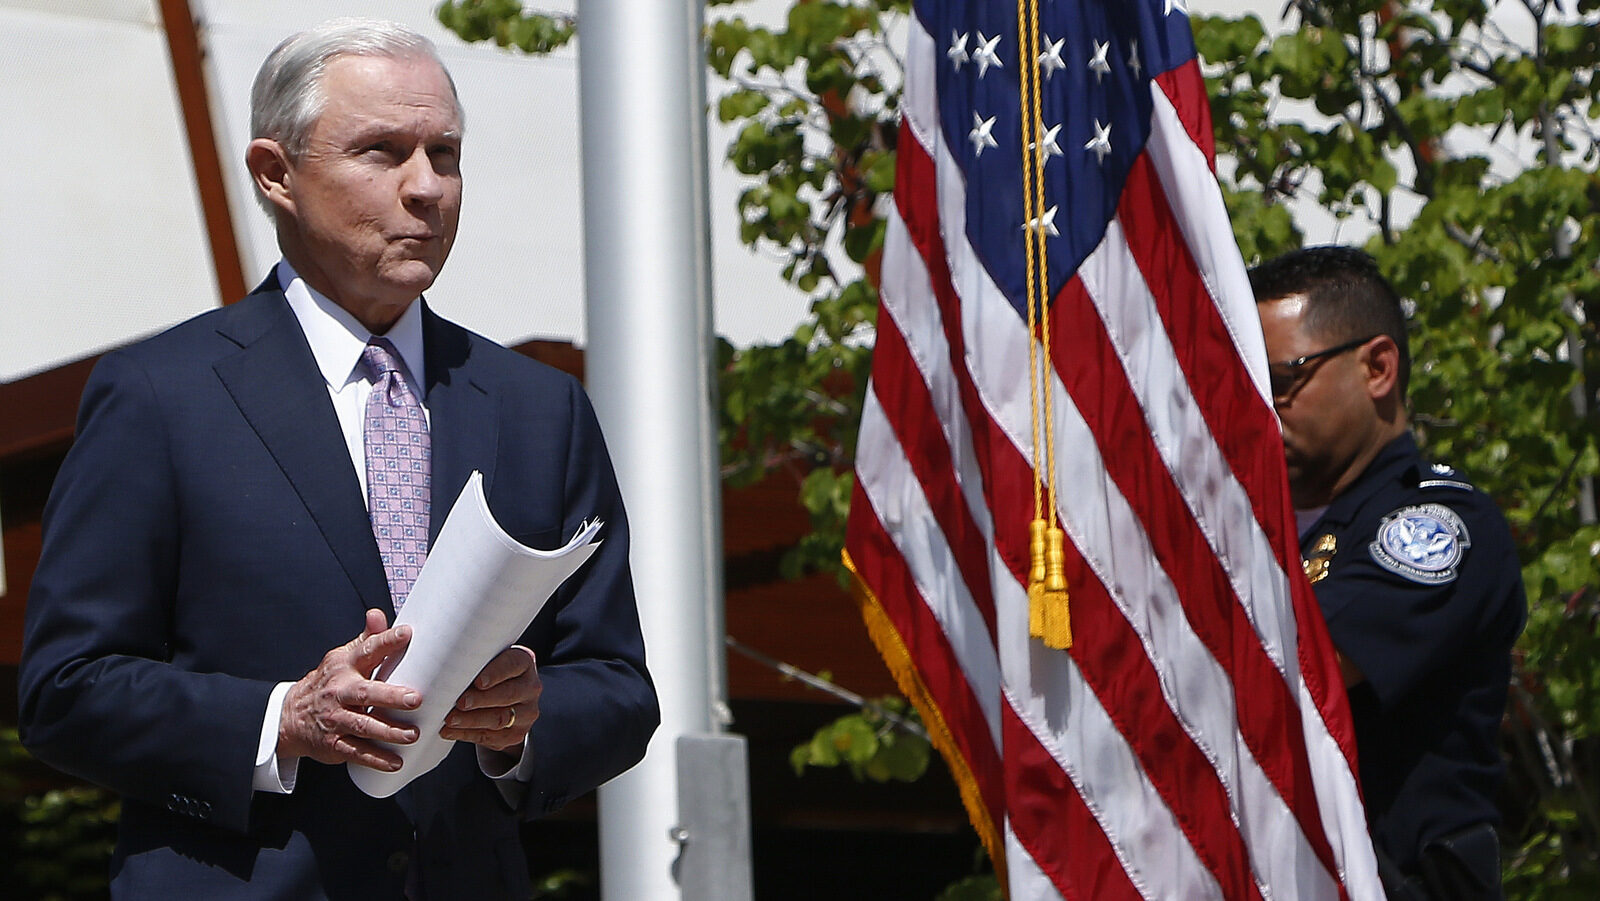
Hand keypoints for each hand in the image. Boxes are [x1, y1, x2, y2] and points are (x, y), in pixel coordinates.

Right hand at [278, 609, 421, 770]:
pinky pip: (357, 752)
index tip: (407, 633)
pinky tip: (396, 762)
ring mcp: (335, 719)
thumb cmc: (330, 683)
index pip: (366, 651)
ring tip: (413, 734)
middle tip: (416, 699)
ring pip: (363, 726)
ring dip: (389, 731)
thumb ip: (366, 639)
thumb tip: (378, 614)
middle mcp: (339, 692)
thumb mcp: (343, 658)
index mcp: (344, 666)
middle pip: (366, 693)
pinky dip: (376, 759)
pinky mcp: (334, 744)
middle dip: (391, 696)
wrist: (291, 716)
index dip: (385, 641)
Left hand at [442, 645, 540, 752]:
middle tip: (460, 702)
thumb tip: (442, 667)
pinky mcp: (516, 733)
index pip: (513, 664)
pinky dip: (467, 734)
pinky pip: (491, 737)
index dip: (496, 673)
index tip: (478, 682)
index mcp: (524, 662)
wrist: (501, 696)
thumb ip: (473, 661)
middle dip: (481, 700)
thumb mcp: (486, 661)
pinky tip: (451, 731)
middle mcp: (530, 687)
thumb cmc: (486, 673)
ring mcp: (526, 712)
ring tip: (450, 720)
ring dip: (471, 720)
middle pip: (508, 694)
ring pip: (500, 718)